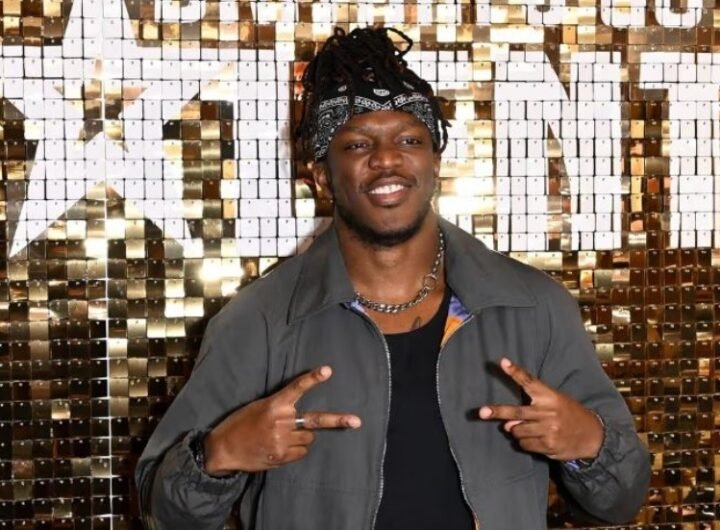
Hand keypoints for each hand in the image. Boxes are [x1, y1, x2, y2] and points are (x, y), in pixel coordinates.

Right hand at [204, 366, 360, 473]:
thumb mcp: (258, 407)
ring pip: (308, 438)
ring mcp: (282, 441)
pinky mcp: (281, 456)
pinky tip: (279, 447)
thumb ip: (279, 407)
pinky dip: (296, 450)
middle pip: (315, 420)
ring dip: (302, 437)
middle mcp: (281, 422)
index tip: (328, 370)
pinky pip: (301, 452)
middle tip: (357, 421)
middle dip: (338, 420)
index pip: (297, 388)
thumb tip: (299, 414)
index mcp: (274, 405)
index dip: (313, 378)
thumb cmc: (241, 423)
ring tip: (281, 437)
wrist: (224, 448)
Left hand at [478, 358, 602, 461]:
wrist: (593, 436)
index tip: (503, 362)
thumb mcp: (556, 401)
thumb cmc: (569, 414)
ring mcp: (548, 430)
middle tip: (481, 412)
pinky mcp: (549, 446)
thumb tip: (507, 425)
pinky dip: (526, 443)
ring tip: (532, 428)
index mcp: (550, 396)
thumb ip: (531, 409)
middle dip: (497, 412)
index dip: (516, 372)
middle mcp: (548, 412)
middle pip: (517, 411)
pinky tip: (538, 439)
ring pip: (517, 431)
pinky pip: (525, 445)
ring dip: (518, 431)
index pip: (530, 382)